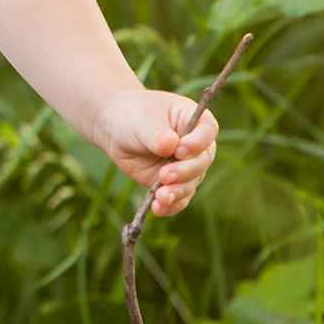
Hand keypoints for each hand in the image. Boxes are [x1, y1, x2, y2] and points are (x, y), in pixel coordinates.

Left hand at [95, 88, 218, 215]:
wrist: (115, 128)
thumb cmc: (133, 115)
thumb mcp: (142, 121)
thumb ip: (157, 134)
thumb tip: (170, 146)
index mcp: (192, 119)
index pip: (208, 130)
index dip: (197, 142)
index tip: (179, 149)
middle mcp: (195, 145)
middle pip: (202, 161)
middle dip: (185, 171)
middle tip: (164, 175)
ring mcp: (186, 165)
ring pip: (191, 182)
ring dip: (178, 191)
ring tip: (161, 196)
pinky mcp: (173, 182)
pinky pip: (179, 198)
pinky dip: (170, 205)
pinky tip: (159, 208)